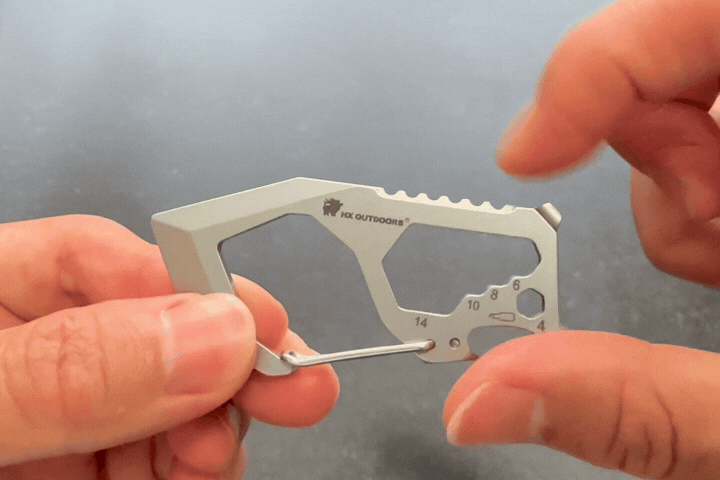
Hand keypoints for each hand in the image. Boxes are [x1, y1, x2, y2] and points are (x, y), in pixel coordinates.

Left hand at [0, 215, 338, 478]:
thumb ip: (73, 368)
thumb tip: (209, 334)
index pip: (99, 255)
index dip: (193, 279)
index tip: (257, 323)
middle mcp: (29, 352)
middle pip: (156, 327)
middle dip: (230, 358)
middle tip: (296, 381)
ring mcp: (57, 418)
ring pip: (172, 397)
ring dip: (220, 419)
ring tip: (222, 450)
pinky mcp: (78, 474)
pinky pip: (157, 460)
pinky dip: (197, 465)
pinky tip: (204, 469)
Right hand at [444, 1, 719, 478]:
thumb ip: (638, 411)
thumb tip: (482, 402)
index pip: (701, 16)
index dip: (601, 66)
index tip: (532, 147)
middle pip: (688, 54)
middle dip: (652, 143)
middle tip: (689, 224)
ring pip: (693, 108)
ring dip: (680, 188)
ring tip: (719, 257)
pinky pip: (713, 143)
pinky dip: (701, 201)